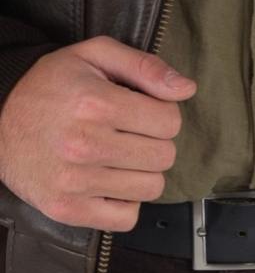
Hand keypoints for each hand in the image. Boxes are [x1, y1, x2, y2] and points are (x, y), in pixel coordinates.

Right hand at [0, 36, 195, 230]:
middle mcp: (85, 145)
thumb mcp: (94, 55)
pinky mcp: (66, 209)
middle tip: (128, 133)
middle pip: (164, 156)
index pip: (170, 121)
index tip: (139, 111)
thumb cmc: (50, 85)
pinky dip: (124, 202)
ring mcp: (75, 182)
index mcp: (95, 103)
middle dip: (153, 142)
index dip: (161, 113)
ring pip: (151, 187)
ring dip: (141, 172)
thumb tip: (187, 89)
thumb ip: (145, 66)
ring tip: (117, 156)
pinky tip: (108, 181)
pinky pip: (127, 217)